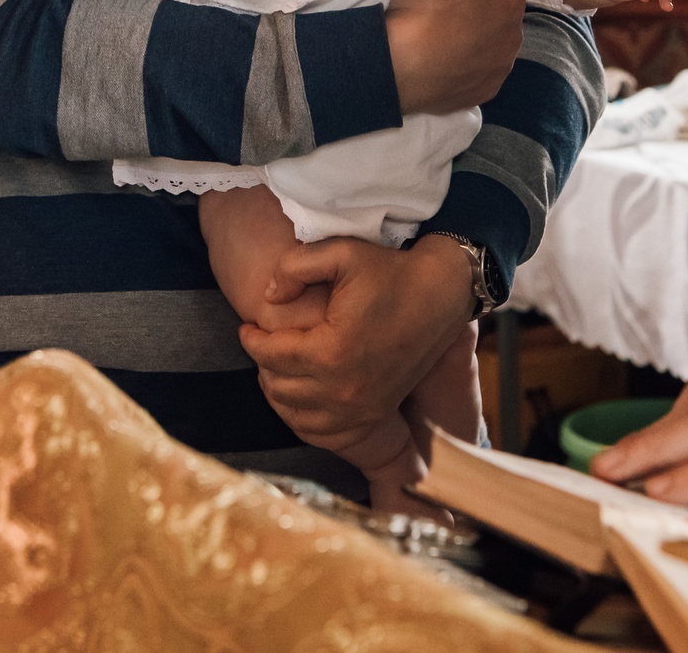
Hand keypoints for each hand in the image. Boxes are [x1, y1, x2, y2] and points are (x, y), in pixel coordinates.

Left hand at [241, 235, 472, 451]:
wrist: (440, 295)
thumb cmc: (390, 270)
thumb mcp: (341, 253)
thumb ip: (294, 267)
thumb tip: (267, 296)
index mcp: (332, 350)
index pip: (271, 355)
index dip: (252, 340)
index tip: (247, 326)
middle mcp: (345, 388)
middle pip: (280, 386)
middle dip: (263, 363)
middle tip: (261, 342)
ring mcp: (362, 408)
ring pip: (297, 415)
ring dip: (279, 392)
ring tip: (275, 365)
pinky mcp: (375, 414)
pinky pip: (324, 434)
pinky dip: (303, 419)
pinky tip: (299, 395)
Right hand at [386, 0, 521, 116]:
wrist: (401, 66)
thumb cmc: (424, 6)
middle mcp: (516, 34)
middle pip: (493, 9)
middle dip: (473, 5)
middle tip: (438, 5)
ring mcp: (501, 66)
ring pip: (488, 40)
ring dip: (471, 35)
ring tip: (437, 31)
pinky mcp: (486, 91)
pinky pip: (479, 70)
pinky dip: (465, 64)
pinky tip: (442, 57)